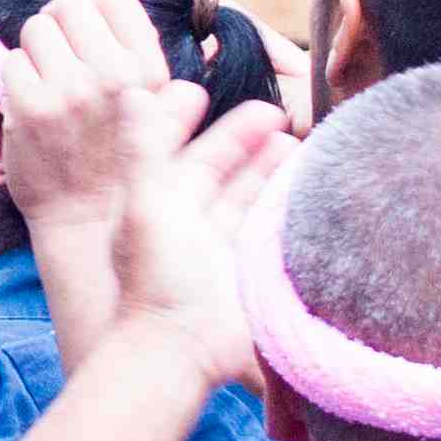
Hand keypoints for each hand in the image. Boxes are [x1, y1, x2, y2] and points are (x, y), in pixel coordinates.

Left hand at [0, 0, 183, 243]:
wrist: (88, 221)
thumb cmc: (118, 160)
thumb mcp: (155, 108)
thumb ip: (140, 55)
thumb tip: (110, 1)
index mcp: (150, 71)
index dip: (93, 8)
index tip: (85, 32)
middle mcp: (114, 76)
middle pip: (69, 5)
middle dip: (59, 25)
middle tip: (59, 55)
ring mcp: (71, 91)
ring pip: (36, 29)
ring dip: (36, 51)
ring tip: (47, 82)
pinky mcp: (30, 108)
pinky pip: (12, 61)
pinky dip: (17, 79)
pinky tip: (31, 104)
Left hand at [109, 100, 292, 382]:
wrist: (184, 349)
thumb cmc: (157, 276)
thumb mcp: (145, 203)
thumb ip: (142, 148)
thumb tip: (129, 91)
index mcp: (161, 203)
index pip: (182, 152)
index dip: (193, 122)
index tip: (206, 92)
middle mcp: (192, 222)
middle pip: (223, 170)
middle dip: (246, 141)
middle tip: (277, 115)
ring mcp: (225, 247)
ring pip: (251, 197)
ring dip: (272, 169)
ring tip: (299, 144)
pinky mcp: (254, 270)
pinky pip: (274, 230)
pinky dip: (290, 206)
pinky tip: (310, 184)